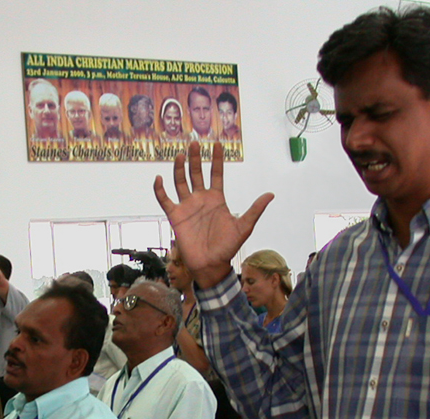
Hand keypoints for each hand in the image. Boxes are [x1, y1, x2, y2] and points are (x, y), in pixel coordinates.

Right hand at [154, 142, 273, 287]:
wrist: (211, 264)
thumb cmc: (227, 247)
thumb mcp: (244, 227)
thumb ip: (255, 210)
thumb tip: (271, 195)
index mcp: (217, 199)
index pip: (216, 174)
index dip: (217, 160)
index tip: (217, 144)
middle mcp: (201, 199)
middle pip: (196, 173)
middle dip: (195, 158)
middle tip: (194, 142)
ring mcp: (187, 207)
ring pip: (180, 182)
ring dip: (179, 169)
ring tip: (179, 155)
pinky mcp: (176, 216)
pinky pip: (165, 200)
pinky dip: (160, 190)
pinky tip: (159, 178)